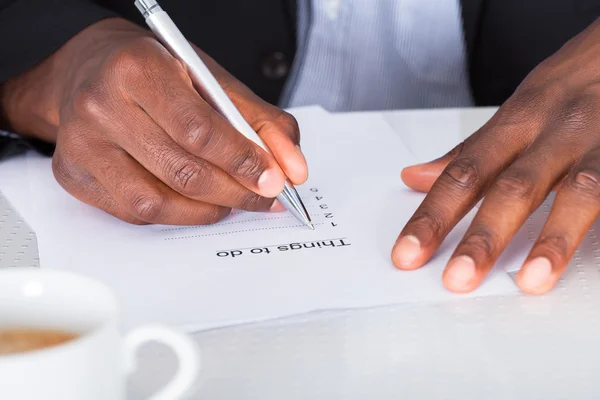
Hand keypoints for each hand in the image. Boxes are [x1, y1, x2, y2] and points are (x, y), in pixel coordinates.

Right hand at [1, 19, 306, 224]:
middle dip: (235, 192)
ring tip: (231, 200)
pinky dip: (176, 214)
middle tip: (264, 197)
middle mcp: (102, 106)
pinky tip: (194, 201)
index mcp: (139, 69)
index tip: (274, 181)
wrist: (92, 70)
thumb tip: (294, 170)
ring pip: (156, 203)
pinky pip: (135, 214)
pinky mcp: (74, 176)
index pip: (199, 130)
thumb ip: (262, 123)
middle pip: (181, 171)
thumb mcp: (214, 82)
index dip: (243, 161)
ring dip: (207, 210)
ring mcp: (82, 146)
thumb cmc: (159, 74)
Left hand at [392, 19, 599, 294]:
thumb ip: (469, 151)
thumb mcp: (516, 109)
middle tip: (457, 279)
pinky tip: (584, 260)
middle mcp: (556, 131)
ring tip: (531, 281)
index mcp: (517, 121)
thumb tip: (415, 177)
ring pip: (577, 193)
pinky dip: (599, 228)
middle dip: (482, 237)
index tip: (409, 253)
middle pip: (512, 186)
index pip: (464, 173)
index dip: (433, 216)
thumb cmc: (570, 85)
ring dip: (552, 239)